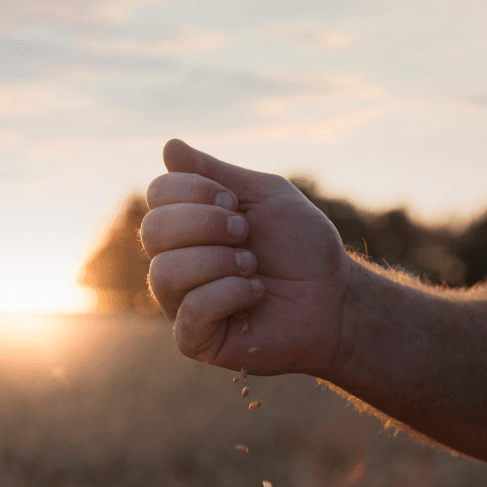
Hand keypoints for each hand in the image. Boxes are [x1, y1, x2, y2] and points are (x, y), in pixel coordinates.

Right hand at [141, 139, 354, 376]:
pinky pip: (189, 310)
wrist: (335, 297)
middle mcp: (175, 261)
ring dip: (219, 261)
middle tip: (244, 233)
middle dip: (206, 224)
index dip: (195, 190)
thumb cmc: (301, 248)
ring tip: (252, 267)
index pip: (158, 194)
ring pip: (164, 272)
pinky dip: (229, 293)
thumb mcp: (263, 195)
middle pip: (152, 229)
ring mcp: (180, 303)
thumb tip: (168, 147)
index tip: (237, 204)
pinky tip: (255, 293)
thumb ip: (215, 173)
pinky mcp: (194, 339)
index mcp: (187, 226)